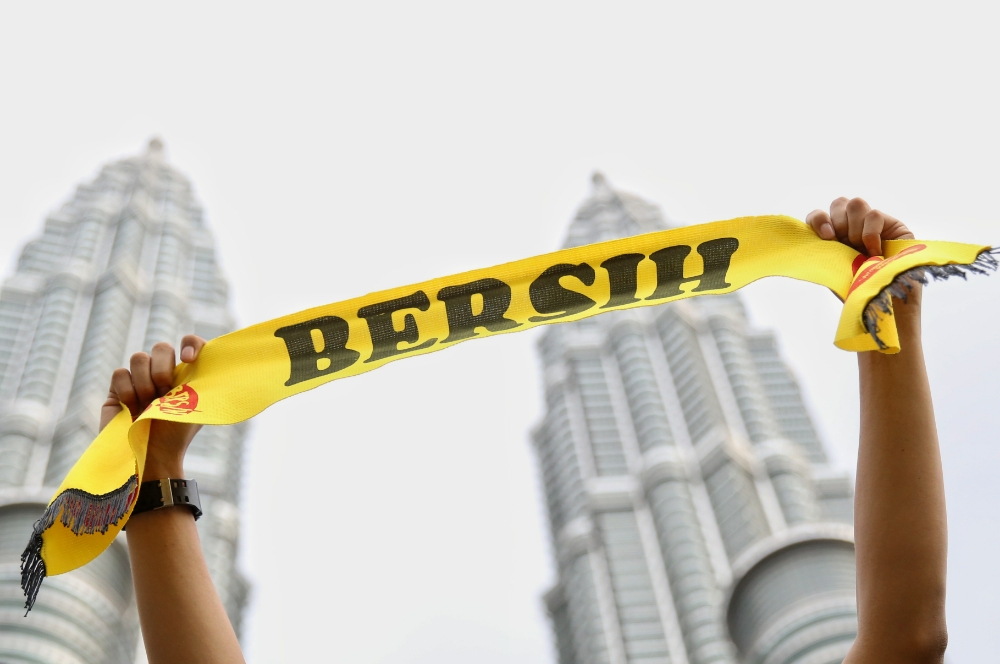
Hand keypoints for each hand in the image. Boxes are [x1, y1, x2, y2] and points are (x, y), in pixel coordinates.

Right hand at [100, 335, 206, 480]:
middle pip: (161, 347)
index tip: (188, 359)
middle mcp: (163, 371)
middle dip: (162, 369)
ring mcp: (139, 378)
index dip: (190, 344)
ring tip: (148, 406)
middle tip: (164, 393)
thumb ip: (200, 380)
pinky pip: (120, 373)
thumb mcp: (197, 406)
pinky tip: (132, 408)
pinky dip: (127, 391)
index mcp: (186, 373)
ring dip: (145, 383)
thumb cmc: (177, 433)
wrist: (151, 454)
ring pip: (139, 357)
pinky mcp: (118, 387)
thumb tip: (215, 361)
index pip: (191, 343)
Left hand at [808, 197, 922, 318]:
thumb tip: (808, 240)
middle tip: (845, 244)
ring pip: (855, 204)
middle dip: (838, 222)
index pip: (818, 215)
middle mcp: (851, 226)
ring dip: (854, 229)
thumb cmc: (858, 288)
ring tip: (861, 250)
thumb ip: (823, 252)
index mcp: (834, 236)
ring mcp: (871, 223)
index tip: (826, 237)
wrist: (885, 300)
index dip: (818, 220)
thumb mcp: (833, 271)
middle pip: (838, 202)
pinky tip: (875, 252)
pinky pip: (874, 215)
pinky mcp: (892, 224)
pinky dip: (871, 234)